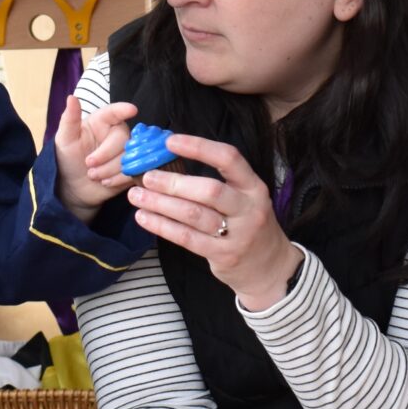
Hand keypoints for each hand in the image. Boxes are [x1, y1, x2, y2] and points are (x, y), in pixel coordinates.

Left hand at [51, 96, 139, 221]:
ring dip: (109, 169)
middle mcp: (116, 134)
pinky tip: (105, 182)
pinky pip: (133, 171)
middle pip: (123, 139)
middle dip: (105, 154)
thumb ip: (69, 119)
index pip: (114, 112)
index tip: (132, 110)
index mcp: (101, 122)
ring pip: (129, 157)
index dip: (124, 110)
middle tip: (88, 164)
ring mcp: (125, 152)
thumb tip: (71, 97)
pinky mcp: (131, 169)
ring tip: (93, 175)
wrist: (73, 187)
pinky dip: (118, 179)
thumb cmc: (68, 158)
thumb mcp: (64, 139)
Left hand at [126, 133, 303, 310]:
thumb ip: (217, 182)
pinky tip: (144, 218)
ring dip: (161, 204)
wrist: (270, 267)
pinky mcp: (223, 255)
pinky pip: (187, 238)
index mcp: (254, 186)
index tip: (170, 141)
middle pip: (209, 190)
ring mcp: (237, 234)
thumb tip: (170, 160)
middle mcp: (249, 208)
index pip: (229, 158)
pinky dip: (162, 226)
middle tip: (147, 176)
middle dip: (174, 183)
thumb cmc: (248, 224)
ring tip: (137, 196)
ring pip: (194, 215)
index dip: (199, 147)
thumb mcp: (244, 199)